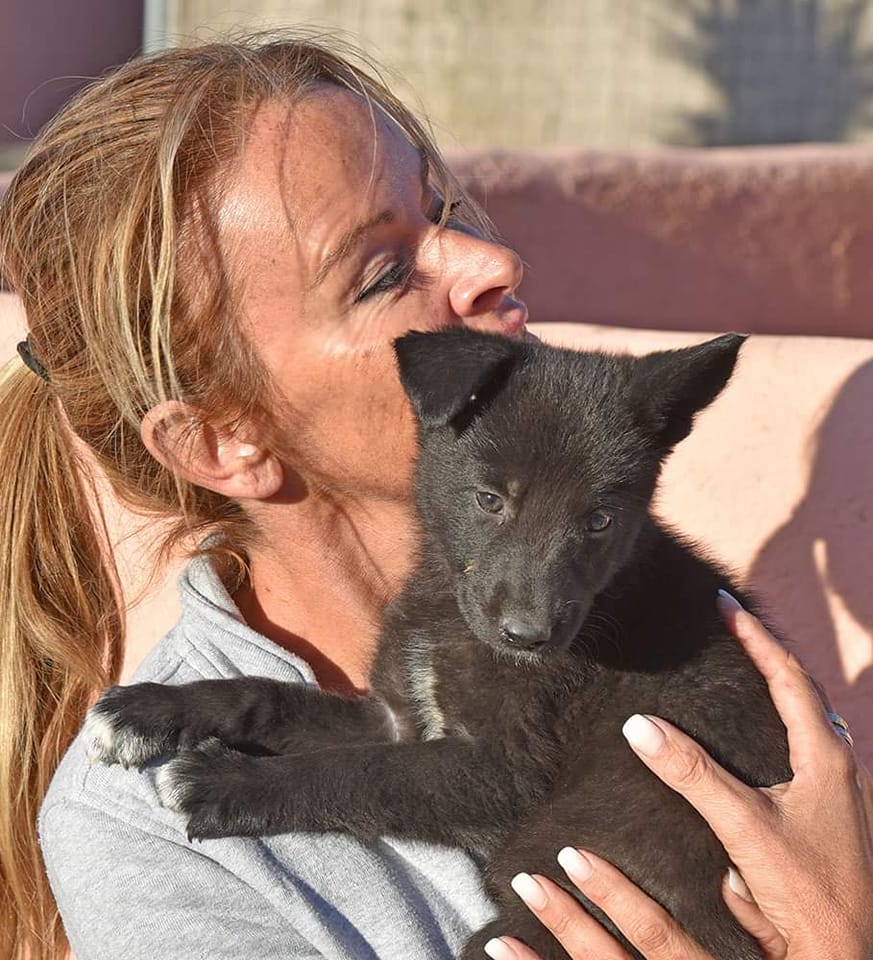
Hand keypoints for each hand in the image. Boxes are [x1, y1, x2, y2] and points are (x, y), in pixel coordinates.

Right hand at [485, 594, 872, 959]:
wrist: (842, 953)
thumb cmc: (809, 894)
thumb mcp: (746, 828)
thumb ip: (694, 776)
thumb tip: (641, 725)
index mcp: (824, 756)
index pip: (787, 676)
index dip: (754, 636)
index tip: (723, 602)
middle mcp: (832, 766)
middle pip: (799, 691)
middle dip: (763, 654)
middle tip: (726, 628)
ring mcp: (827, 792)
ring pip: (799, 722)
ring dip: (768, 691)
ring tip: (730, 671)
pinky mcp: (814, 817)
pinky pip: (788, 754)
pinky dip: (764, 730)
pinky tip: (737, 744)